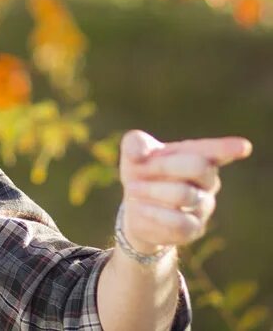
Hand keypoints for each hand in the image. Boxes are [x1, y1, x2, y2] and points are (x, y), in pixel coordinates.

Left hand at [118, 130, 251, 253]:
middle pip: (198, 166)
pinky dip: (152, 212)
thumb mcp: (134, 153)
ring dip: (152, 190)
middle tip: (138, 169)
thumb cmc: (142, 172)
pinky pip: (177, 221)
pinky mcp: (193, 229)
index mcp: (197, 157)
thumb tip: (139, 154)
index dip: (228, 148)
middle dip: (164, 165)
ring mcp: (204, 206)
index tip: (242, 147)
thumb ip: (135, 144)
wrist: (135, 207)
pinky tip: (137, 207)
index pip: (215, 151)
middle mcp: (208, 181)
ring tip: (131, 189)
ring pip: (184, 194)